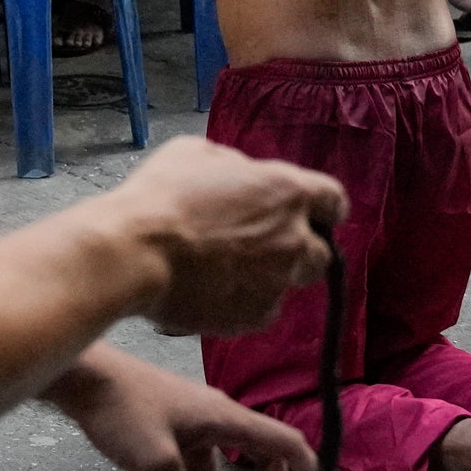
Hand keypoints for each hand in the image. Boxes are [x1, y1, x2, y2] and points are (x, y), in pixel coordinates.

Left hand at [45, 351, 309, 470]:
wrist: (80, 376)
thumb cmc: (123, 412)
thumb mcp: (157, 465)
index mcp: (225, 418)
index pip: (283, 440)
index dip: (304, 467)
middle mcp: (215, 415)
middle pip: (254, 455)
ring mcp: (189, 416)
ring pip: (209, 463)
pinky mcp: (164, 419)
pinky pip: (183, 455)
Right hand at [96, 137, 341, 337]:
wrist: (135, 254)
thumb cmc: (161, 197)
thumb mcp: (197, 153)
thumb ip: (235, 165)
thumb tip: (242, 175)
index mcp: (287, 192)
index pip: (335, 202)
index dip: (323, 210)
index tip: (311, 216)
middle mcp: (293, 239)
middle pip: (321, 253)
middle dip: (300, 249)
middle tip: (263, 247)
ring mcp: (277, 282)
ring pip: (290, 284)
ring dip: (270, 277)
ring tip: (230, 271)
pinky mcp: (255, 316)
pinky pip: (262, 311)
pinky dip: (245, 303)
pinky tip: (214, 291)